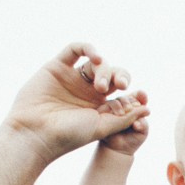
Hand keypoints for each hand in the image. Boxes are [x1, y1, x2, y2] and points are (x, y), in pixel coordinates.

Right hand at [4, 42, 149, 163]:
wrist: (36, 133)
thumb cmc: (68, 135)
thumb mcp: (102, 128)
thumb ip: (124, 118)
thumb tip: (148, 108)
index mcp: (98, 107)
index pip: (120, 92)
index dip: (130, 91)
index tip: (136, 96)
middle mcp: (86, 91)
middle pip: (111, 73)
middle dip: (120, 76)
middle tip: (119, 85)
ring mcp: (72, 78)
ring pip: (96, 62)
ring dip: (104, 69)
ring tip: (101, 85)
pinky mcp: (57, 66)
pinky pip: (75, 49)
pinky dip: (88, 48)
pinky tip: (96, 57)